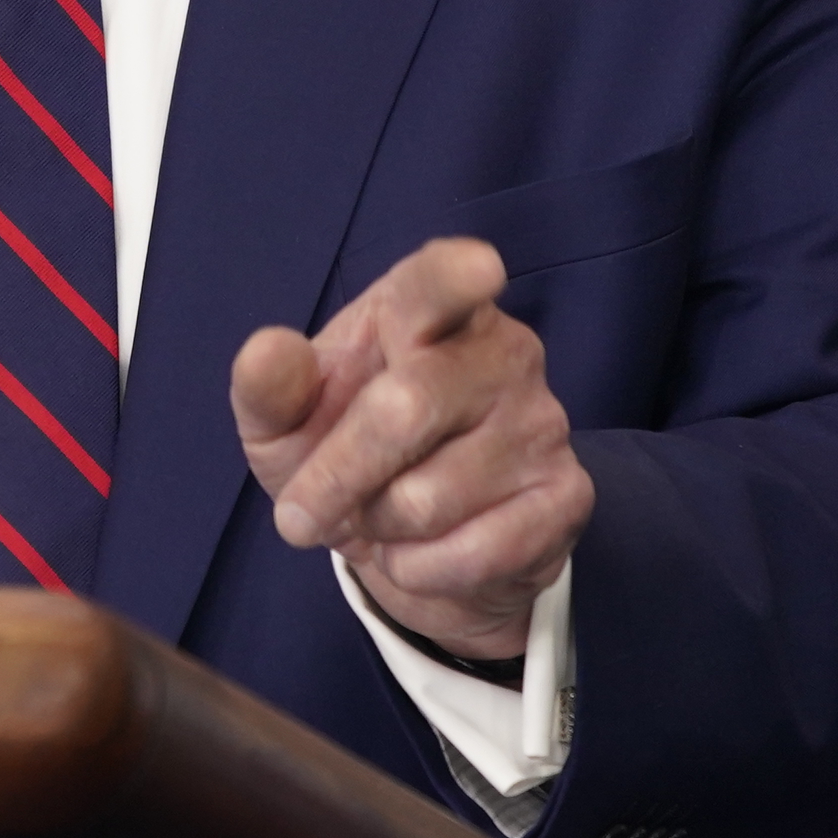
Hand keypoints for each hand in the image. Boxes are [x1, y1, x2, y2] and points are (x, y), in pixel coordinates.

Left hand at [230, 237, 591, 659]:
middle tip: (300, 515)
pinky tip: (421, 552)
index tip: (481, 268)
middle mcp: (500, 351)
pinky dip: (420, 569)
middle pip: (405, 408)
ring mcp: (543, 421)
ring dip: (378, 527)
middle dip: (335, 476)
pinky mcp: (568, 495)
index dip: (458, 276)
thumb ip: (269, 386)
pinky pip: (474, 552)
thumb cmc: (341, 452)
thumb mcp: (285, 423)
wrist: (409, 543)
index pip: (441, 283)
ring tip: (380, 517)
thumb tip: (269, 350)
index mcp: (423, 310)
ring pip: (427, 497)